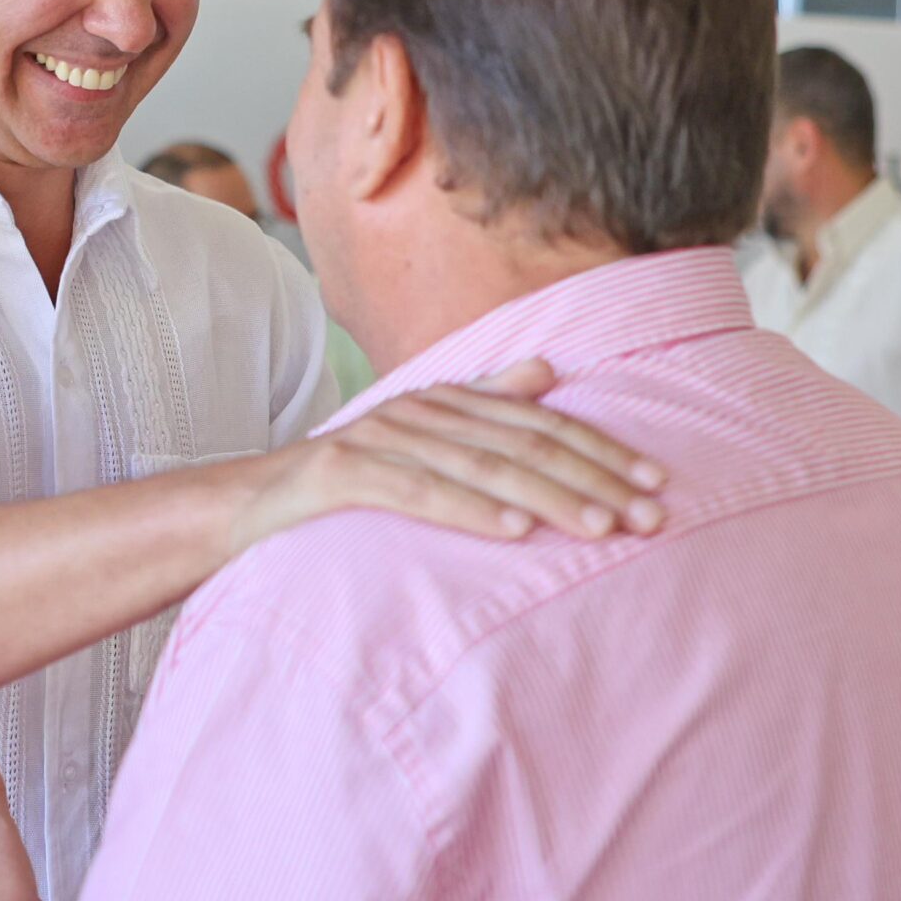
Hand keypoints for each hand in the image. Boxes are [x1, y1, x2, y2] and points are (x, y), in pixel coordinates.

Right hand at [230, 358, 666, 555]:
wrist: (245, 506)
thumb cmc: (343, 484)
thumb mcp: (418, 442)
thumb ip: (481, 405)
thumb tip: (545, 370)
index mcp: (442, 401)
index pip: (538, 422)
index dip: (600, 448)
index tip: (656, 481)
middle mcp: (415, 411)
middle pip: (520, 443)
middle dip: (592, 478)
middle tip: (649, 516)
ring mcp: (376, 439)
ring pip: (479, 466)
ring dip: (548, 498)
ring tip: (600, 528)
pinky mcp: (340, 474)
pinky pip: (417, 491)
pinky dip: (470, 510)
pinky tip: (514, 530)